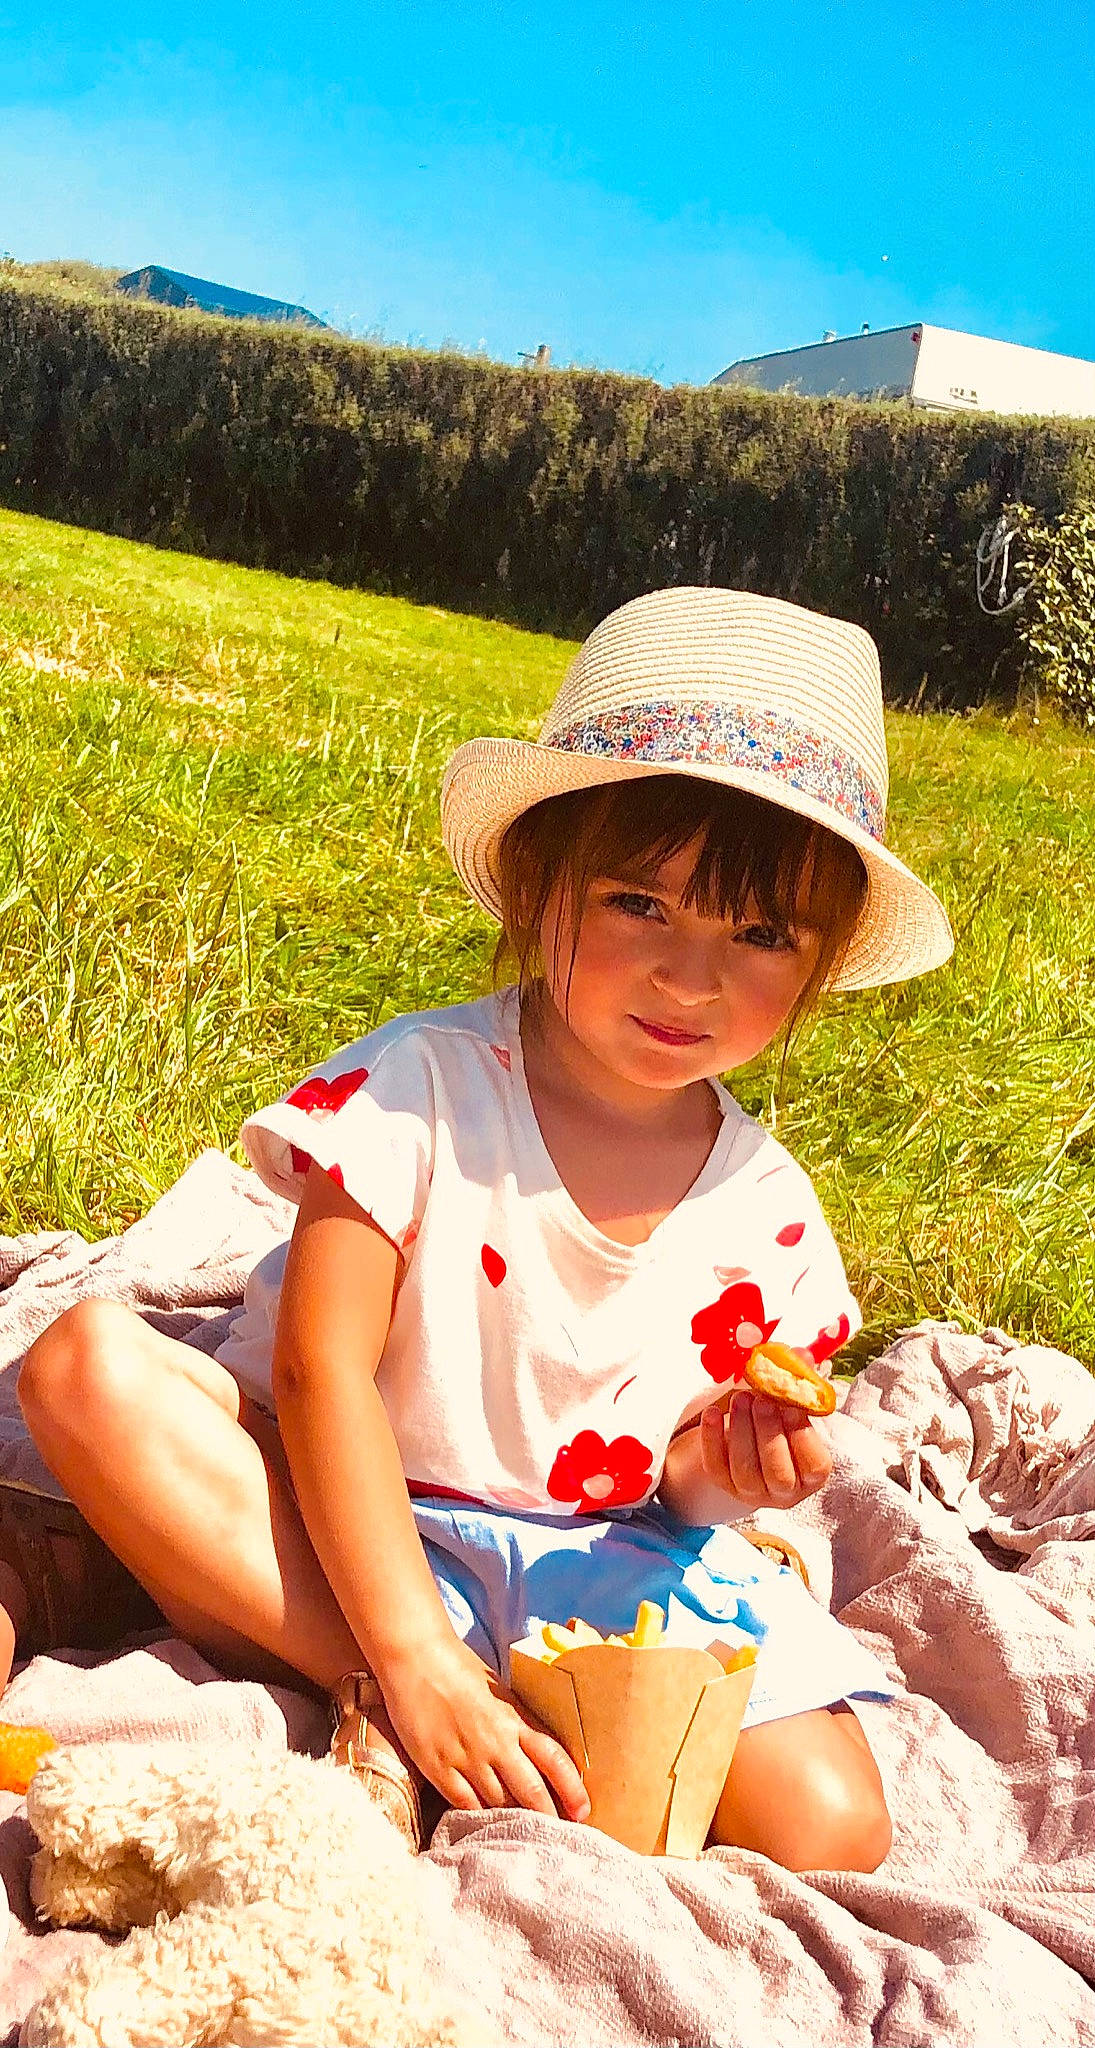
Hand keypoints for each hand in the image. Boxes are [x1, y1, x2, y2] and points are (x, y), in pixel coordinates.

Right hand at [377, 1632, 590, 1821]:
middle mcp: (495, 1741)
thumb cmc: (457, 1666)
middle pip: (531, 1790)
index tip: (583, 1810)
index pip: (554, 1757)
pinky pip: (464, 1803)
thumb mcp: (497, 1690)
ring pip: (499, 1803)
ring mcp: (465, 1756)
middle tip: (557, 1836)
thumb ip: (516, 1720)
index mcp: (513, 1718)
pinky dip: (477, 1816)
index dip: (572, 1788)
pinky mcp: (437, 1766)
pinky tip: (483, 1823)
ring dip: (512, 1820)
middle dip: (548, 1817)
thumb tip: (535, 1749)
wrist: (414, 1656)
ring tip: (521, 1834)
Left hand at [700, 1392, 832, 1509]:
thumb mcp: (791, 1403)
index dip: (803, 1436)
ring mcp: (753, 1491)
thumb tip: (801, 1356)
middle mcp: (785, 1491)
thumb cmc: (777, 1421)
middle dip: (769, 1433)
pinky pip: (715, 1466)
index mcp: (811, 1474)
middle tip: (761, 1401)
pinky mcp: (724, 1484)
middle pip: (779, 1473)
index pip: (815, 1465)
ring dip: (741, 1431)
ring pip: (746, 1471)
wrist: (744, 1439)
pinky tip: (711, 1412)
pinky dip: (711, 1438)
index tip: (792, 1406)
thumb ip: (798, 1381)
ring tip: (740, 1399)